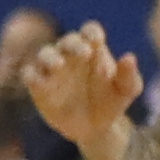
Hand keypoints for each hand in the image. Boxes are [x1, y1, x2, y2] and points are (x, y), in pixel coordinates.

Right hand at [19, 27, 141, 155]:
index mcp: (93, 50)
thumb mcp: (126, 90)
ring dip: (50, 56)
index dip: (91, 32)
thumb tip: (129, 57)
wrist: (96, 128)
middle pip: (68, 40)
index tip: (98, 40)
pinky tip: (38, 81)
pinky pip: (30, 75)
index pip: (90, 31)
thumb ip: (129, 75)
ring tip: (60, 65)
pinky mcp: (39, 86)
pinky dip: (31, 75)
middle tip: (85, 54)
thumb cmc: (112, 102)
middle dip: (75, 44)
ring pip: (45, 53)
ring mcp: (53, 69)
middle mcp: (70, 55)